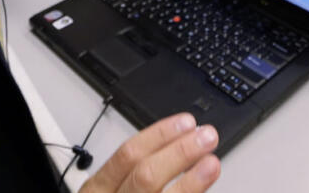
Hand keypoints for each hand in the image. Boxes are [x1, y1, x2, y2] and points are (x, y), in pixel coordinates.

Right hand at [79, 113, 220, 192]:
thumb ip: (135, 175)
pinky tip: (203, 191)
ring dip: (191, 182)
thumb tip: (179, 148)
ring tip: (211, 164)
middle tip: (206, 138)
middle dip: (180, 153)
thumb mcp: (111, 192)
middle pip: (146, 176)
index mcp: (98, 190)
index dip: (160, 135)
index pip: (128, 155)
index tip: (186, 123)